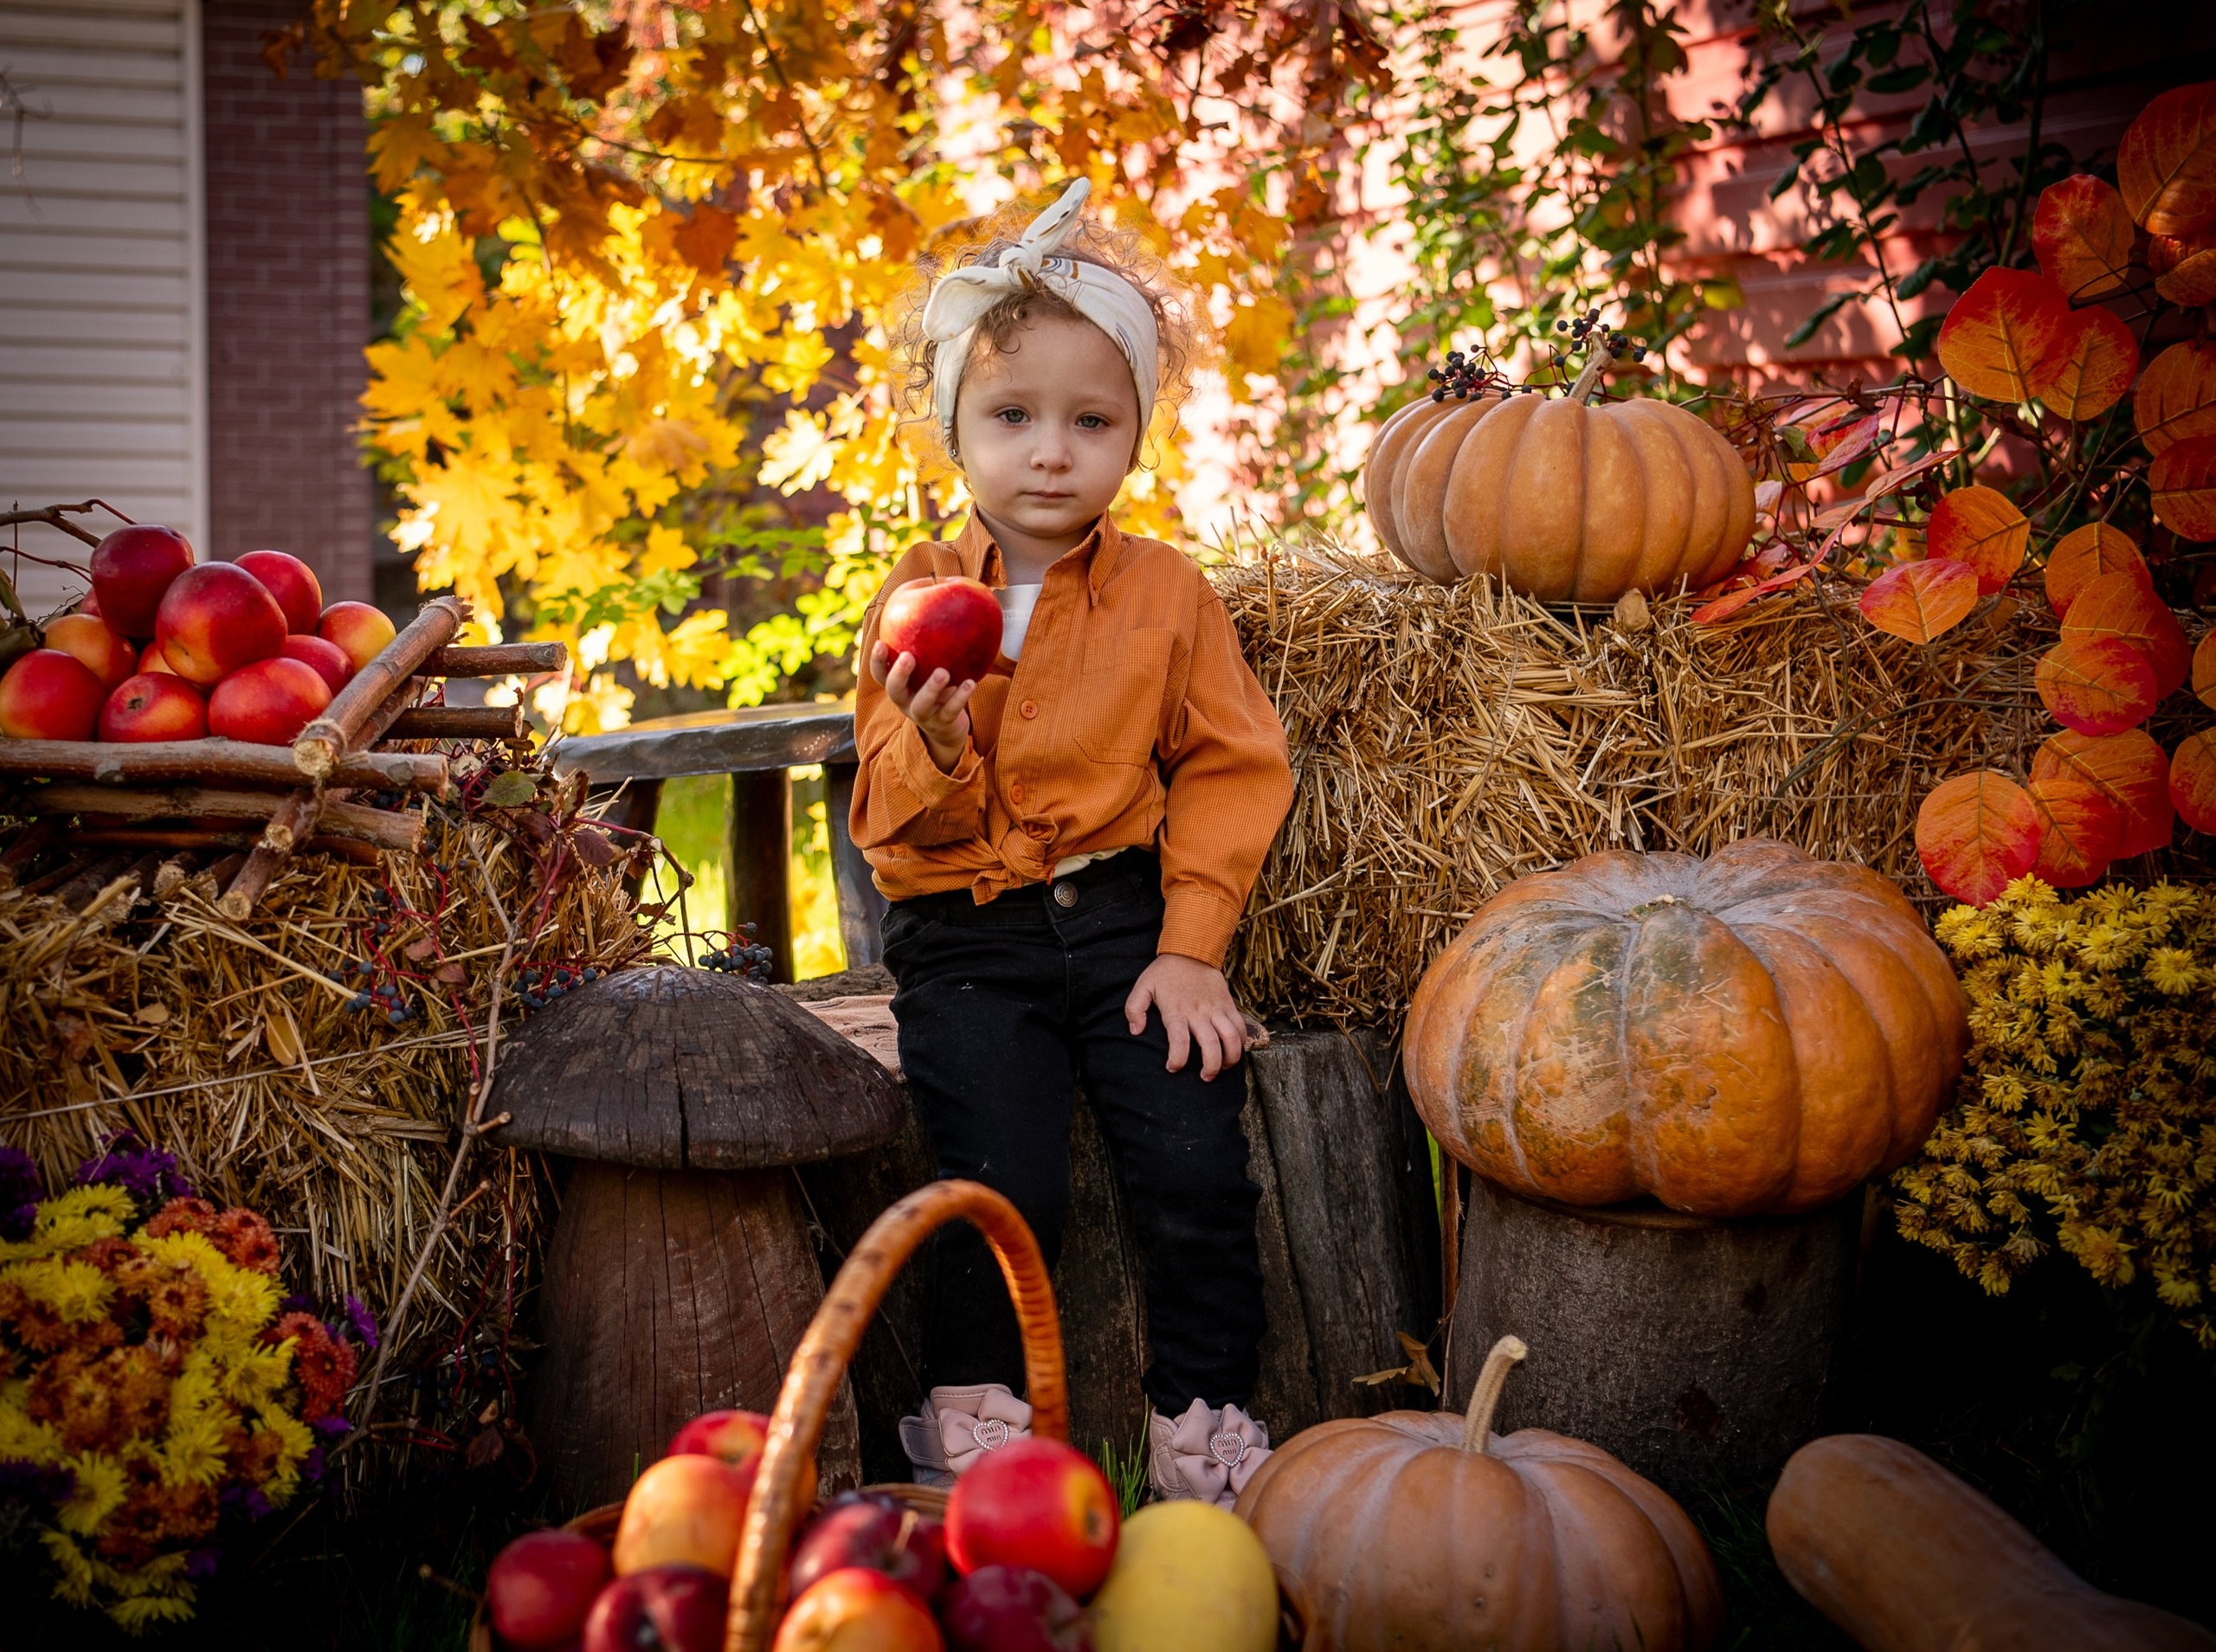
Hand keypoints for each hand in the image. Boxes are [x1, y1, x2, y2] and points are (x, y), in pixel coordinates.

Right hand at [870, 640, 978, 773]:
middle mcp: (905, 701)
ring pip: (920, 704)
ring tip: (943, 672)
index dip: (877, 660)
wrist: (948, 727)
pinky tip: (971, 683)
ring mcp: (923, 715)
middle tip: (909, 656)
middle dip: (899, 673)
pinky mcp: (942, 723)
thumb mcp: (928, 668)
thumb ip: (926, 644)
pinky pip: (950, 711)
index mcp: (898, 686)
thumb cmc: (937, 687)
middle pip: (894, 690)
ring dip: (930, 688)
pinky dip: (960, 698)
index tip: (880, 642)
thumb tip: (934, 595)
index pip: (880, 674)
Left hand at [1125, 954, 1250, 1080]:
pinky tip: (1234, 1049)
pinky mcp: (1228, 1004)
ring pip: (1231, 1038)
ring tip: (1224, 1067)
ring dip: (1231, 1058)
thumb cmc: (1164, 972)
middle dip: (1211, 1067)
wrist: (1191, 950)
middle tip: (1205, 1076)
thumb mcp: (1142, 986)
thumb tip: (1136, 1032)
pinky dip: (1242, 1041)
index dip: (1177, 1060)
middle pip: (1211, 1046)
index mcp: (1177, 1011)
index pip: (1180, 1042)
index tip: (1173, 1068)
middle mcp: (1199, 1013)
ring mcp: (1216, 1009)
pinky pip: (1240, 1026)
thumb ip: (1134, 1009)